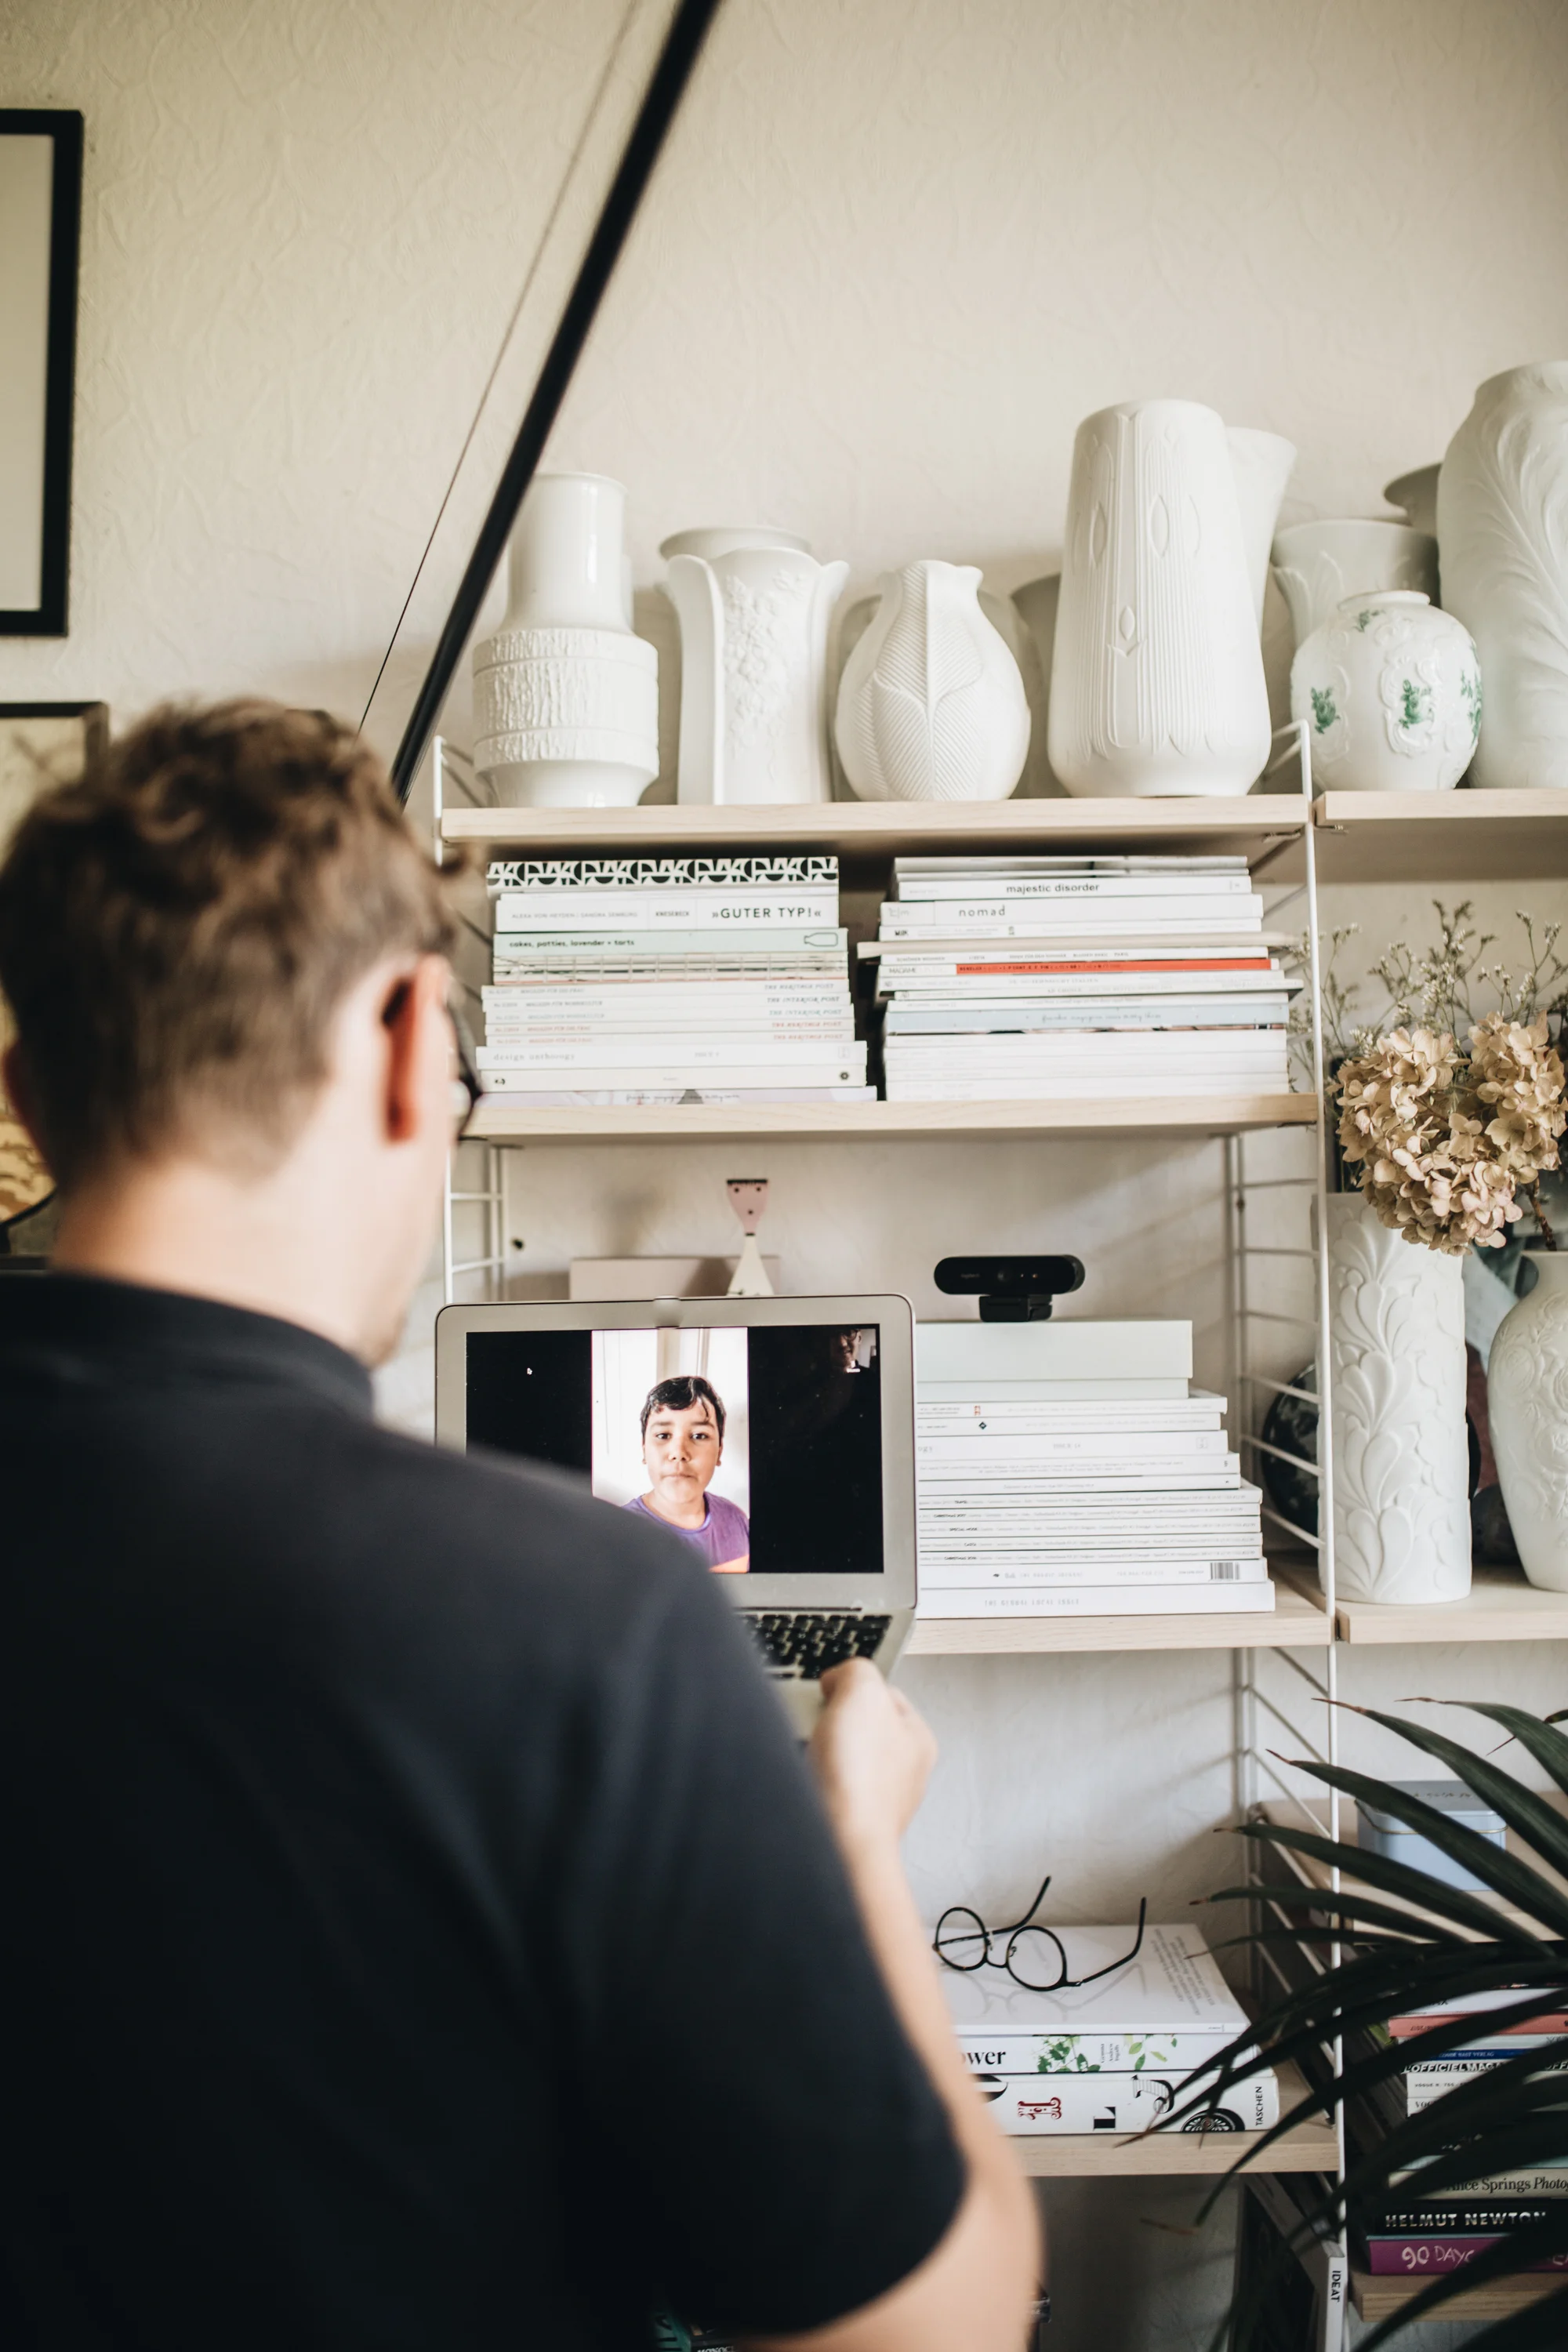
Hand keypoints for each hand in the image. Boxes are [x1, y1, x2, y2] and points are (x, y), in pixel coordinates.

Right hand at [810, 1658, 936, 1857]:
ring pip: (831, 1754)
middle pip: (854, 1723)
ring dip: (812, 1748)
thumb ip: (856, 1670)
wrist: (839, 1844)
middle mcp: (899, 1771)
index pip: (883, 1692)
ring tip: (808, 1754)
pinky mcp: (841, 1816)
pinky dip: (802, 1775)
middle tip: (820, 1723)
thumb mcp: (863, 1690)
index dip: (853, 1683)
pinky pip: (814, 1782)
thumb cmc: (861, 1781)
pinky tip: (802, 1777)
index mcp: (917, 1739)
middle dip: (829, 1719)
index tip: (834, 1687)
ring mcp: (870, 1797)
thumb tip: (839, 1679)